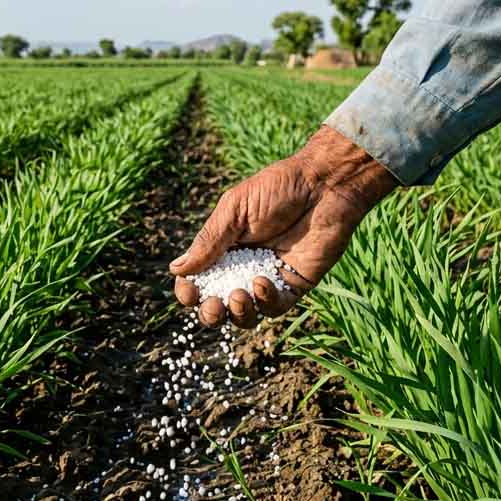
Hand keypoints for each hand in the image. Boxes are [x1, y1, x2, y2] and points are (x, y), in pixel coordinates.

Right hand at [169, 125, 397, 327]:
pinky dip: (264, 302)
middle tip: (213, 306)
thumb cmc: (278, 188)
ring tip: (237, 296)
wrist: (324, 186)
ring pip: (245, 315)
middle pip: (219, 305)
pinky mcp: (294, 285)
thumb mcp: (235, 209)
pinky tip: (261, 283)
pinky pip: (274, 308)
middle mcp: (244, 267)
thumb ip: (209, 241)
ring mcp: (269, 279)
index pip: (199, 279)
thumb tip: (176, 269)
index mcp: (224, 247)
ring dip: (236, 313)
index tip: (188, 291)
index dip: (189, 291)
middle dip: (210, 312)